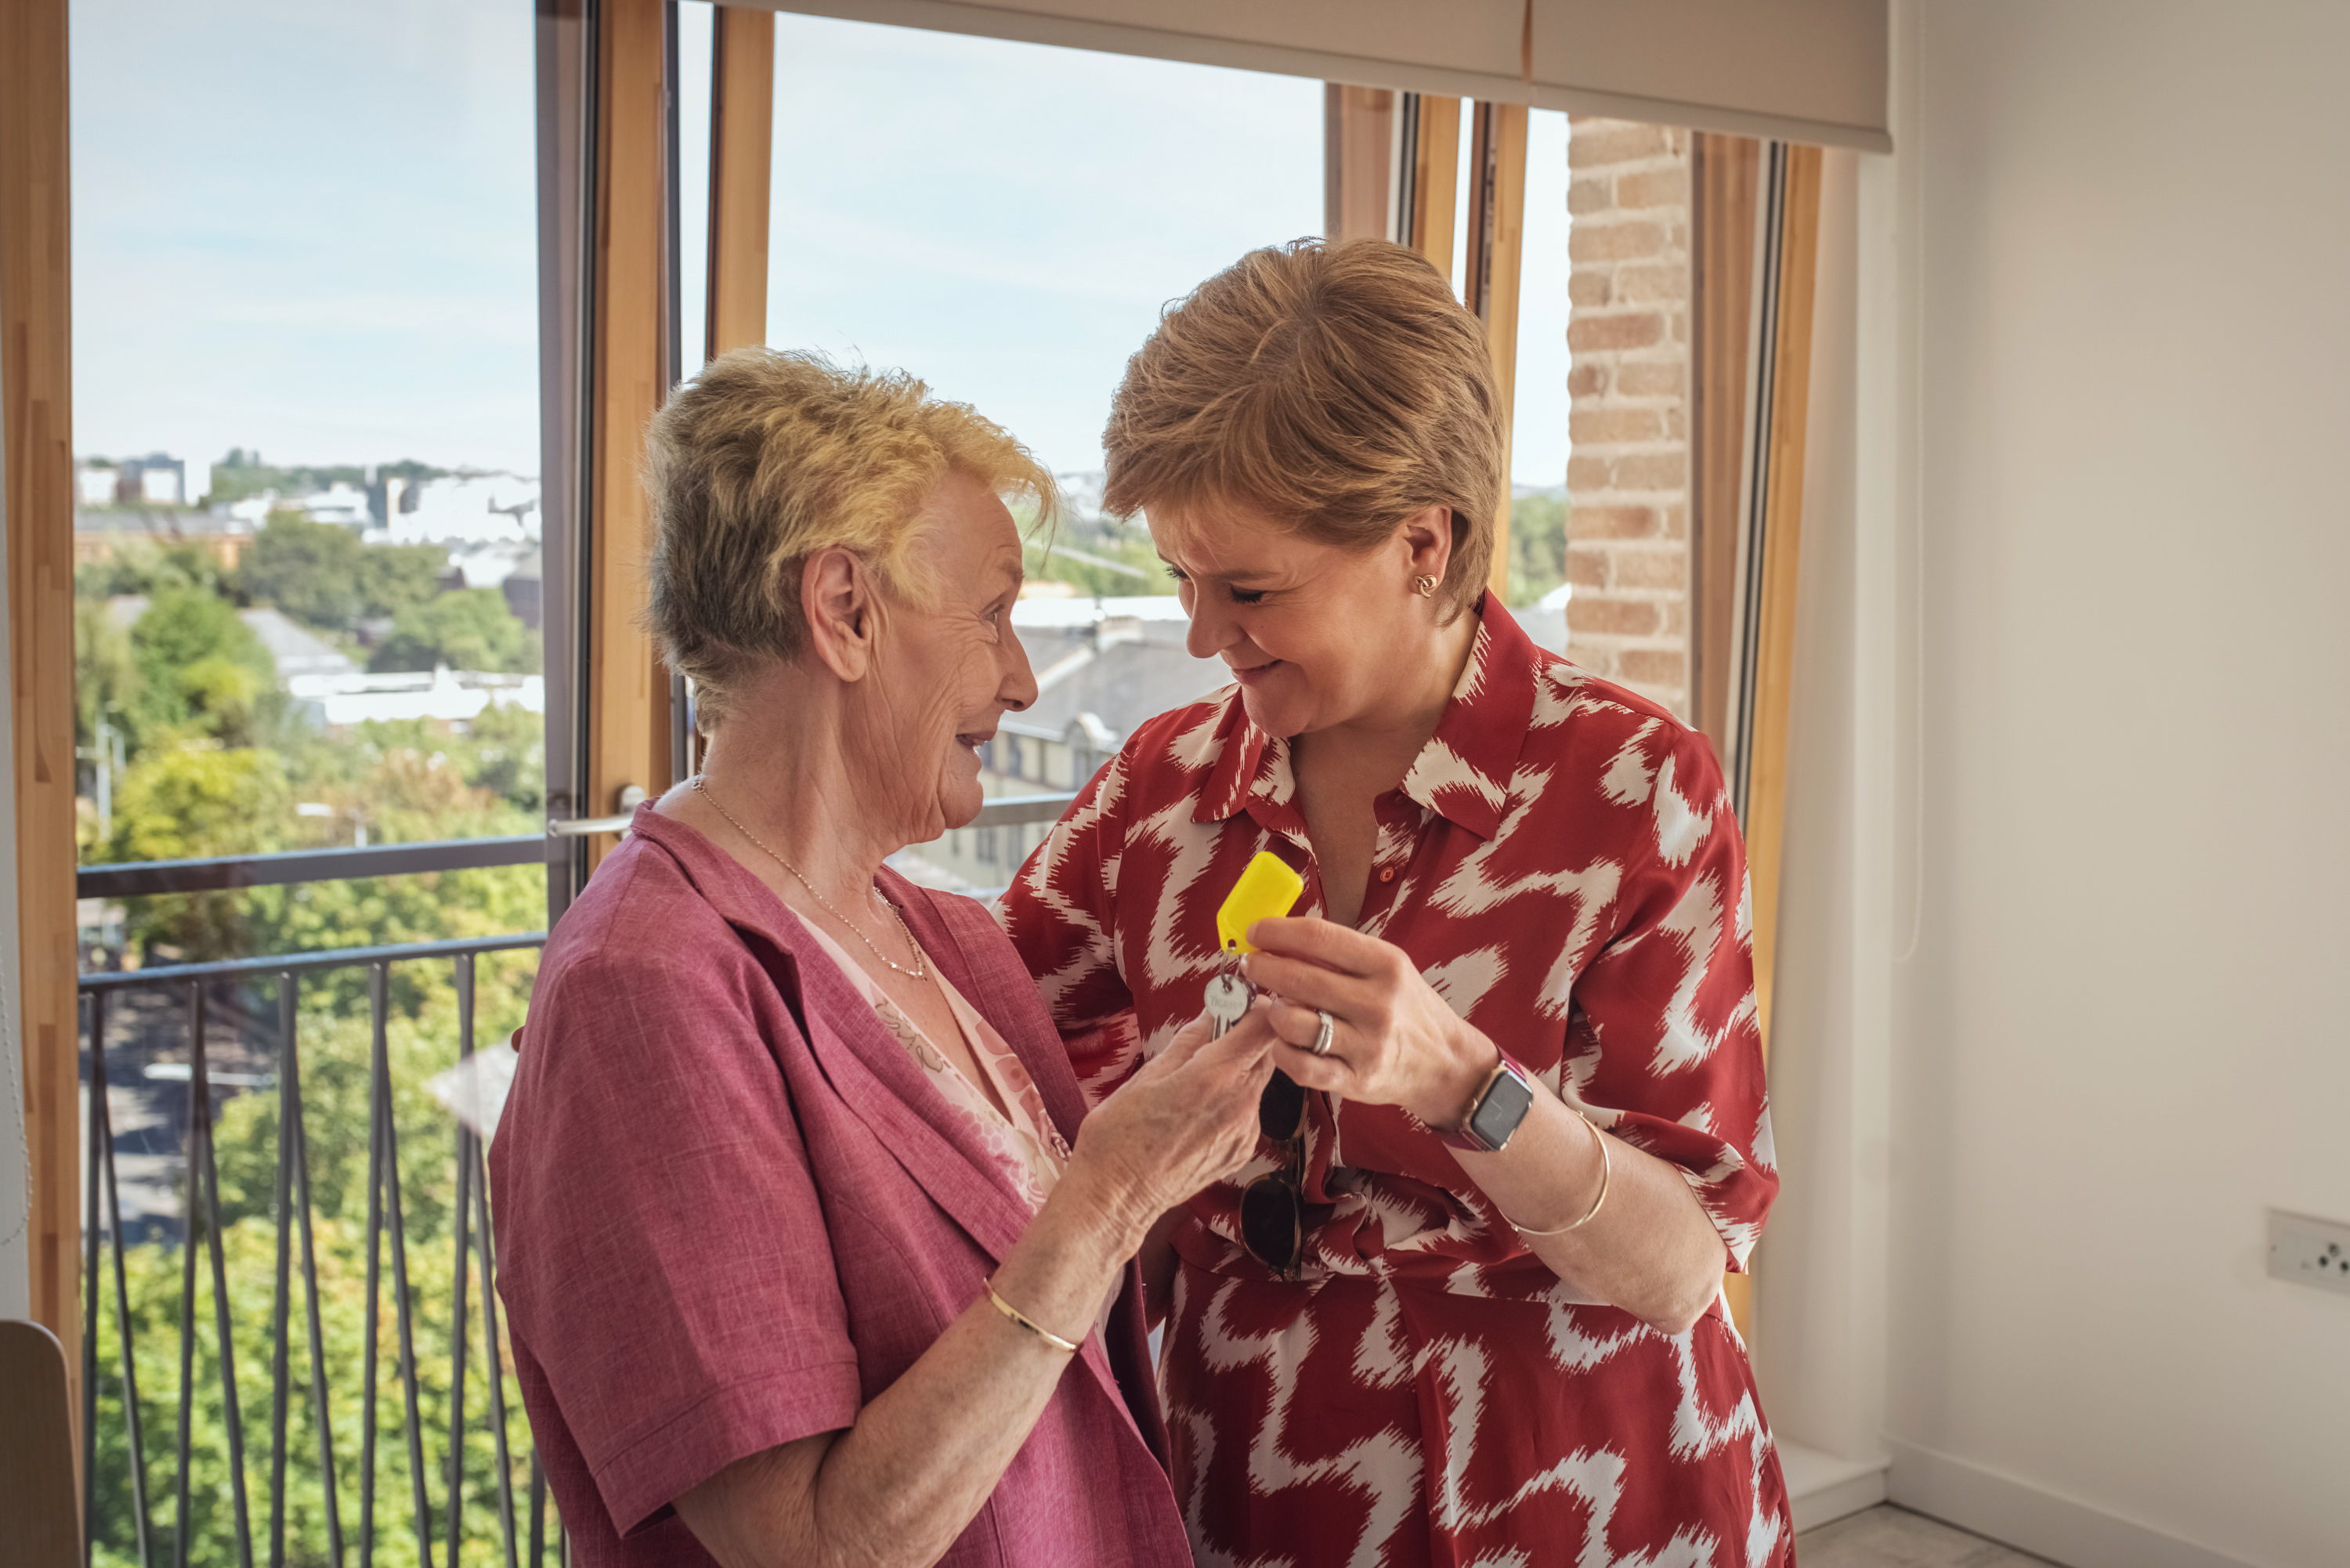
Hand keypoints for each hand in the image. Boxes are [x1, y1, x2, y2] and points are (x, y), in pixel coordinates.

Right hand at [1064, 1006, 1278, 1244]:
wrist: (1118, 1197)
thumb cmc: (1119, 1135)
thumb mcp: (1147, 1075)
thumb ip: (1188, 1042)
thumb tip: (1210, 1013)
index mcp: (1214, 1077)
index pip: (1264, 1025)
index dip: (1256, 1005)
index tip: (1238, 999)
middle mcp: (1240, 1104)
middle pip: (1267, 1052)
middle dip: (1247, 1034)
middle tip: (1217, 1028)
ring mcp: (1246, 1131)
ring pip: (1258, 1082)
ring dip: (1239, 1067)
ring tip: (1199, 1074)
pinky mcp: (1242, 1151)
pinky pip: (1249, 1111)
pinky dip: (1234, 1098)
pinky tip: (1200, 1108)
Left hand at [1239, 917, 1496, 1128]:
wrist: (1444, 1063)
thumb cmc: (1407, 1008)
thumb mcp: (1387, 969)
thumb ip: (1341, 954)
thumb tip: (1282, 938)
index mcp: (1386, 965)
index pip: (1320, 937)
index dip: (1278, 931)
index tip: (1257, 930)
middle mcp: (1378, 1003)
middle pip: (1300, 978)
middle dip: (1264, 967)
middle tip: (1251, 965)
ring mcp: (1366, 1045)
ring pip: (1295, 1023)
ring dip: (1273, 1011)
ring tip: (1274, 1005)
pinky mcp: (1355, 1079)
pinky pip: (1301, 1065)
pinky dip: (1282, 1050)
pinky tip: (1282, 1040)